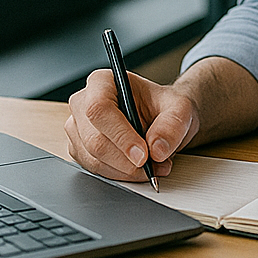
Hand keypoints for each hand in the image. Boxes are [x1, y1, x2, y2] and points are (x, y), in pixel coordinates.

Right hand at [64, 69, 198, 182]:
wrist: (162, 118)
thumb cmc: (163, 106)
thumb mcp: (179, 108)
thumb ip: (172, 126)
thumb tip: (156, 149)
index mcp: (103, 82)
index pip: (100, 109)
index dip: (120, 135)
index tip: (143, 155)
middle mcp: (84, 103)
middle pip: (94, 139)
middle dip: (127, 161)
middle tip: (154, 166)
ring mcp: (78, 128)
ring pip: (94, 159)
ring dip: (126, 171)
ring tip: (154, 167)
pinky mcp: (80, 150)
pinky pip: (95, 170)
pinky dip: (120, 175)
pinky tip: (138, 169)